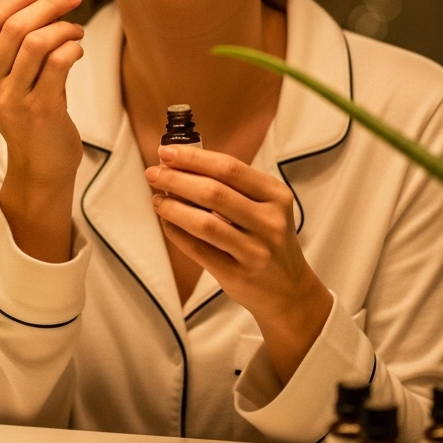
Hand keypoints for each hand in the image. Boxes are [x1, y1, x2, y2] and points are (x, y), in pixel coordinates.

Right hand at [0, 0, 85, 261]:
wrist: (41, 167)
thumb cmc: (34, 117)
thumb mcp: (14, 80)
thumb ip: (19, 45)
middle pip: (15, 25)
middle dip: (49, 4)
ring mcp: (11, 98)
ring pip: (37, 40)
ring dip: (64, 27)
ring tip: (76, 31)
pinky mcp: (39, 109)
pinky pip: (59, 61)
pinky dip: (72, 47)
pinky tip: (77, 49)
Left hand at [144, 145, 332, 383]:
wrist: (288, 290)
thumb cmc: (268, 239)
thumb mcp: (265, 207)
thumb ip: (231, 186)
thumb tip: (180, 165)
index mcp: (276, 195)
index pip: (229, 168)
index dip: (194, 158)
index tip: (167, 152)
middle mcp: (270, 221)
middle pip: (214, 192)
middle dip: (177, 179)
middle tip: (153, 173)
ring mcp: (255, 250)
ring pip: (204, 223)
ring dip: (173, 208)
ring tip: (157, 200)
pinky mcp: (238, 275)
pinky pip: (199, 250)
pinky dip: (177, 234)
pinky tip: (167, 223)